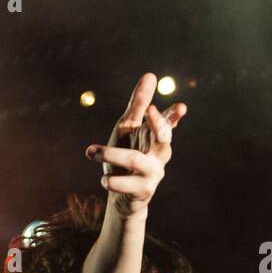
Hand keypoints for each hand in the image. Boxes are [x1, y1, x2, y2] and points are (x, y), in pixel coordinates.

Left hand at [85, 73, 186, 217]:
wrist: (121, 197)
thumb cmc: (125, 158)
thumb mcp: (128, 129)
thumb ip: (138, 105)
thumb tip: (151, 75)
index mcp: (155, 137)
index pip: (168, 123)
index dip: (173, 116)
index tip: (180, 107)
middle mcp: (159, 154)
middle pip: (164, 139)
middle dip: (157, 124)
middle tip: (151, 111)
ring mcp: (153, 173)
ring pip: (135, 160)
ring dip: (111, 154)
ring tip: (91, 151)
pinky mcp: (143, 191)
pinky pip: (125, 184)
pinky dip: (110, 179)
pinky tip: (104, 179)